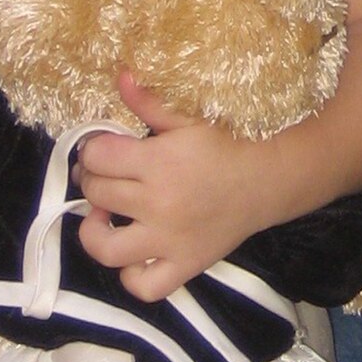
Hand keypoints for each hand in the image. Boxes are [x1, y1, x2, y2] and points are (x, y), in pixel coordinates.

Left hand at [74, 74, 290, 303]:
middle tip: (106, 174)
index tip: (102, 148)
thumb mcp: (188, 120)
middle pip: (97, 194)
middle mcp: (159, 204)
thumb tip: (120, 76)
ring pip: (105, 248)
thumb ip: (149, 103)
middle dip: (93, 179)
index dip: (92, 148)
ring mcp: (169, 241)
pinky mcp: (183, 266)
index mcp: (159, 162)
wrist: (268, 180)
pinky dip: (130, 275)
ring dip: (94, 230)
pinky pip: (143, 286)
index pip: (97, 156)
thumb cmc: (226, 146)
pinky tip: (133, 253)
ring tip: (103, 215)